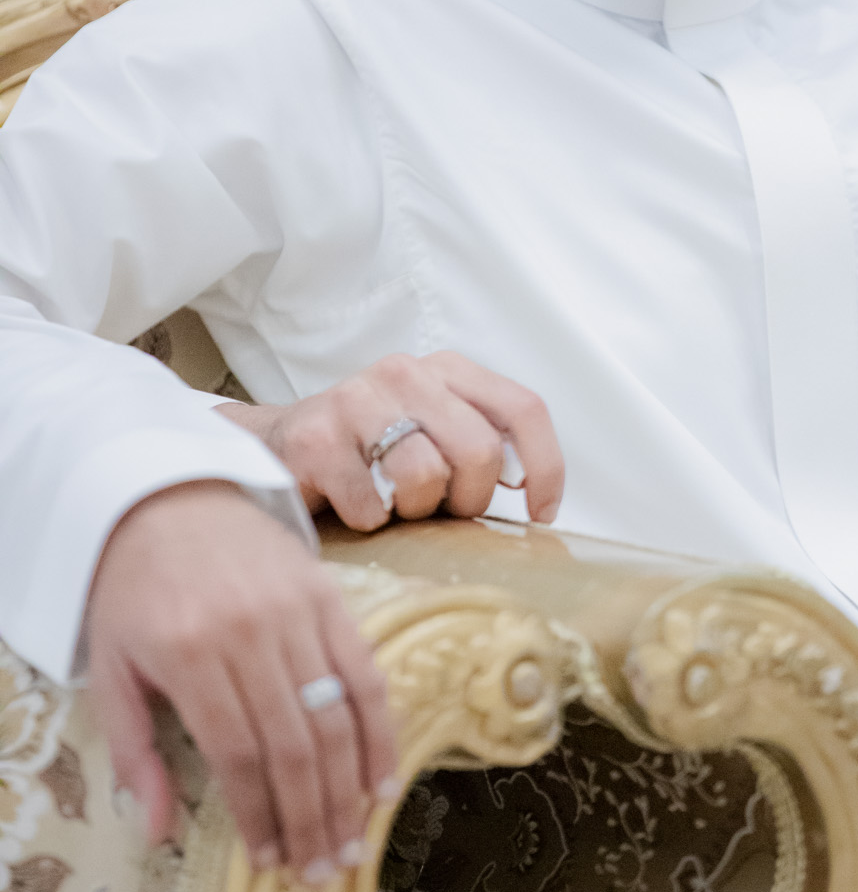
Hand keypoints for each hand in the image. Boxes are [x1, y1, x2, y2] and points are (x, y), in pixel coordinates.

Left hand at [87, 484, 396, 876]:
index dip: (260, 816)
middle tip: (322, 871)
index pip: (239, 754)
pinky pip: (365, 672)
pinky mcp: (329, 594)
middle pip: (295, 745)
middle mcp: (250, 633)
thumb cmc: (133, 590)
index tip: (270, 862)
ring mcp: (297, 610)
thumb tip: (156, 834)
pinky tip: (381, 779)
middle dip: (313, 819)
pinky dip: (379, 731)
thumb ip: (136, 754)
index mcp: (189, 655)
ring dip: (349, 790)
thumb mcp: (112, 670)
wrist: (165, 495)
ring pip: (336, 716)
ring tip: (352, 845)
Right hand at [217, 351, 563, 530]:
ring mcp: (355, 400)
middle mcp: (405, 372)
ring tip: (394, 503)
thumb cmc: (374, 451)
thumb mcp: (436, 430)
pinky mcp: (313, 439)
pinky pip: (370, 506)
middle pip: (479, 452)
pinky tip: (354, 506)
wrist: (277, 446)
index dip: (546, 467)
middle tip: (444, 510)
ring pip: (425, 477)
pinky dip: (368, 523)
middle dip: (470, 500)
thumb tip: (538, 500)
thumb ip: (483, 443)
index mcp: (447, 368)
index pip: (523, 409)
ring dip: (415, 510)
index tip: (540, 512)